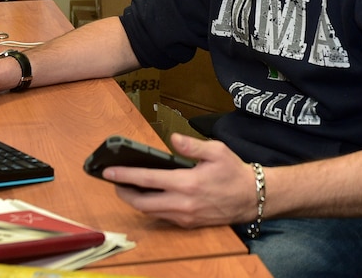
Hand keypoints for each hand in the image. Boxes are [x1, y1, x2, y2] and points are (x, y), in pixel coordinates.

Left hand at [104, 133, 258, 228]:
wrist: (252, 198)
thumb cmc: (234, 172)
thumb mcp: (217, 151)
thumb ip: (192, 145)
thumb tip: (173, 138)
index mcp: (187, 183)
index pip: (148, 179)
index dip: (125, 175)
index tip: (109, 172)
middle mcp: (183, 203)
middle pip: (142, 203)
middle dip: (124, 193)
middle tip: (114, 183)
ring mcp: (185, 216)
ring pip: (150, 212)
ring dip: (136, 201)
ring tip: (128, 188)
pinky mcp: (188, 223)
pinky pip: (163, 217)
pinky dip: (151, 208)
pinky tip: (149, 196)